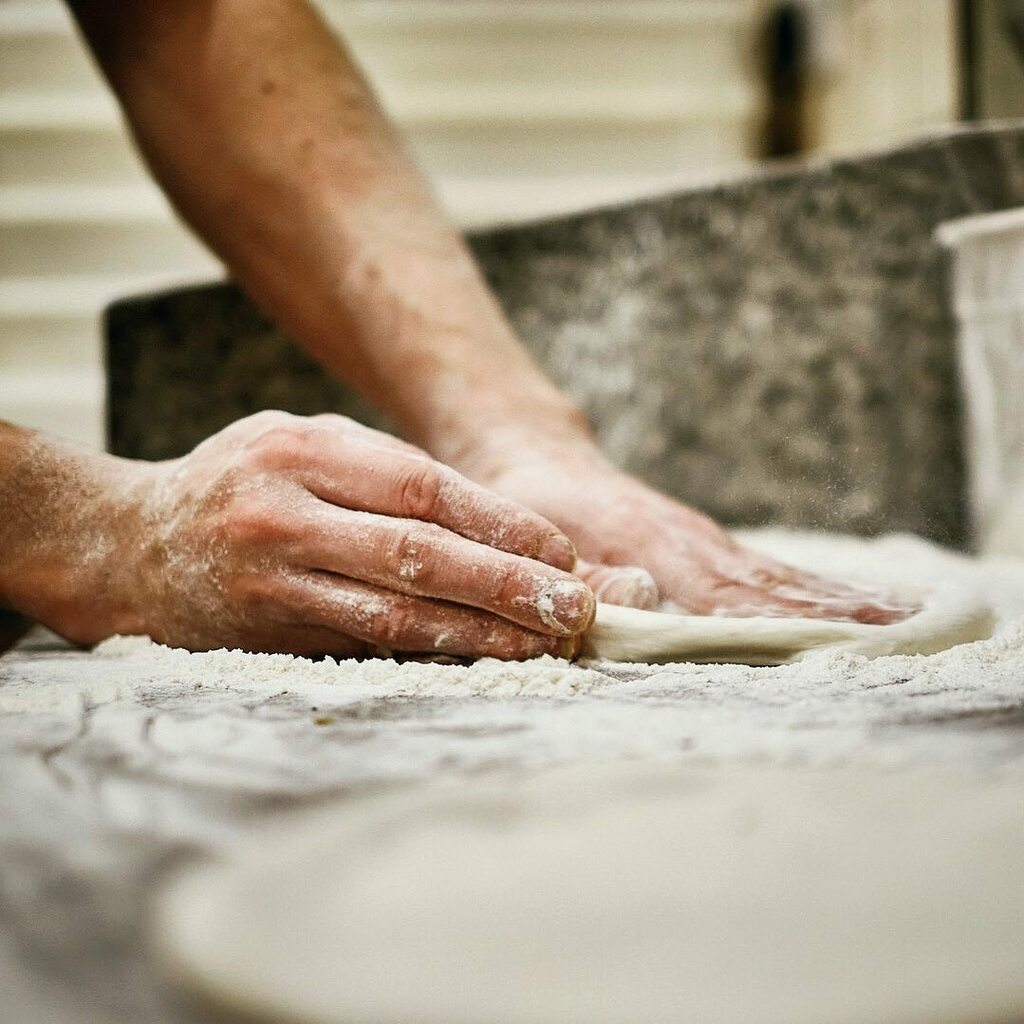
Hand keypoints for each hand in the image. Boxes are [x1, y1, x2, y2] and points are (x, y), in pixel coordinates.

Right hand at [7, 413, 594, 658]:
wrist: (123, 545)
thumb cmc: (237, 483)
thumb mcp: (301, 442)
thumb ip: (385, 469)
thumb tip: (498, 522)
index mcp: (302, 451)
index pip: (426, 489)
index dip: (502, 525)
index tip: (560, 555)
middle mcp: (285, 515)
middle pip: (420, 555)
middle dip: (509, 586)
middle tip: (578, 610)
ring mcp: (271, 583)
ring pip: (394, 616)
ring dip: (480, 635)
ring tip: (545, 646)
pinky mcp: (266, 639)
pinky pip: (361, 651)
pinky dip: (428, 659)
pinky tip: (477, 664)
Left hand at [473, 445, 913, 624]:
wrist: (533, 456)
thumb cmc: (530, 505)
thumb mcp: (533, 540)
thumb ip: (582, 576)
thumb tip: (637, 603)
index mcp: (654, 544)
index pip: (728, 593)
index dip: (782, 622)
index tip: (844, 643)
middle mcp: (692, 542)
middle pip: (776, 584)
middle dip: (840, 613)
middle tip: (913, 632)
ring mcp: (702, 542)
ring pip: (781, 575)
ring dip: (841, 599)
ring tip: (907, 617)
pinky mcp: (703, 546)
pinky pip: (767, 571)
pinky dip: (812, 589)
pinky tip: (849, 601)